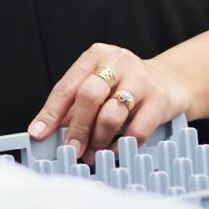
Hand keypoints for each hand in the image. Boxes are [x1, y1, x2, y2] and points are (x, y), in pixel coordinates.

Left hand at [30, 43, 194, 158]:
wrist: (170, 80)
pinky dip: (122, 145)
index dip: (50, 112)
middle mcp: (118, 63)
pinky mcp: (160, 99)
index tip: (38, 133)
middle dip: (77, 128)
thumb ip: (76, 105)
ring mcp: (140, 80)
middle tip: (72, 149)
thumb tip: (49, 131)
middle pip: (89, 97)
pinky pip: (136, 130)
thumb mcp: (99, 85)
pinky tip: (115, 150)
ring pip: (111, 115)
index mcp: (96, 56)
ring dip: (98, 140)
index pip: (67, 86)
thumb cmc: (126, 84)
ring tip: (93, 152)